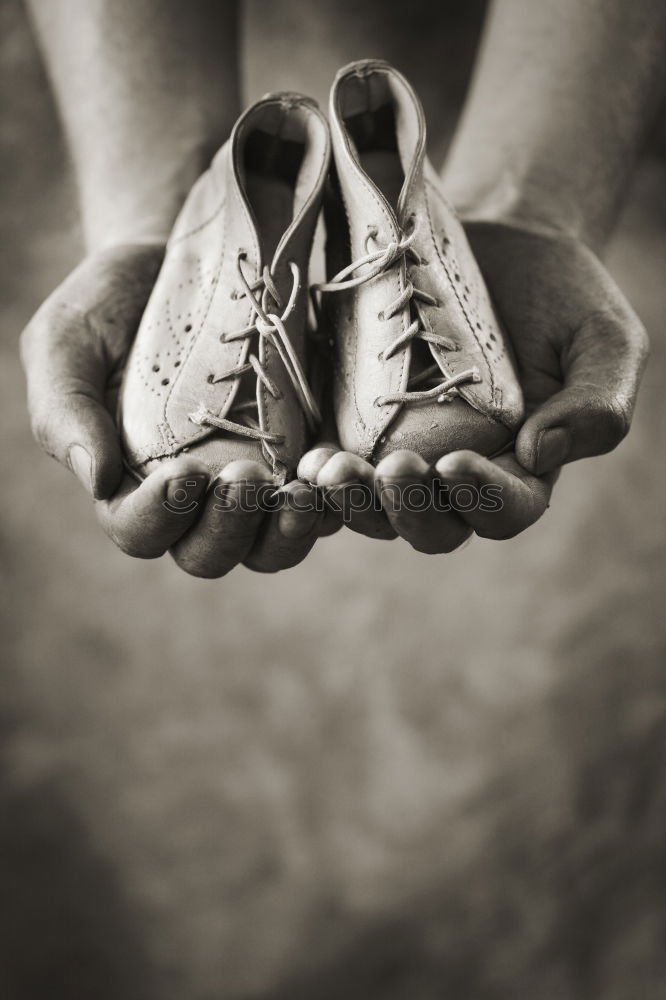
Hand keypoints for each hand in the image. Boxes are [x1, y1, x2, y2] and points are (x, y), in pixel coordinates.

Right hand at [20, 245, 332, 574]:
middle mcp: (194, 501)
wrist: (181, 257)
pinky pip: (327, 502)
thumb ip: (65, 410)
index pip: (140, 531)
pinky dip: (336, 497)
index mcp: (130, 486)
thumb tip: (97, 480)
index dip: (160, 517)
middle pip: (212, 553)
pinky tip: (338, 463)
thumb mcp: (67, 342)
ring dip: (290, 529)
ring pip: (274, 544)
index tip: (184, 473)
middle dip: (230, 527)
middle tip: (246, 477)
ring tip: (303, 487)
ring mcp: (254, 484)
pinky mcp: (302, 455)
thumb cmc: (111, 304)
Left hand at [298, 221, 647, 550]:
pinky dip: (315, 475)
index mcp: (522, 471)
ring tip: (328, 469)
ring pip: (372, 508)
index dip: (480, 500)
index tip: (453, 463)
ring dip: (349, 501)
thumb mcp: (603, 340)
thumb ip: (595, 403)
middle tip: (386, 469)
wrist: (500, 245)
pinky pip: (333, 471)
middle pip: (430, 526)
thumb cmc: (562, 295)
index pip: (503, 510)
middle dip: (404, 508)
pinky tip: (301, 456)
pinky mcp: (358, 428)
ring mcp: (403, 456)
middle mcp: (457, 478)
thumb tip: (540, 454)